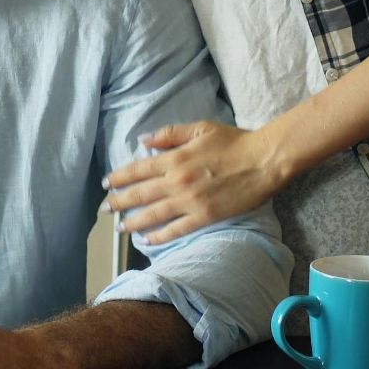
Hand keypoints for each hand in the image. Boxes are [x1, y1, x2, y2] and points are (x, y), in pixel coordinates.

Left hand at [103, 121, 284, 245]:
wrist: (263, 160)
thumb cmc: (234, 141)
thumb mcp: (200, 128)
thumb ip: (170, 134)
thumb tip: (144, 140)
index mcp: (174, 159)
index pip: (138, 170)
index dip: (119, 177)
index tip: (107, 183)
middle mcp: (177, 182)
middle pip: (139, 194)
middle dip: (118, 202)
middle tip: (105, 208)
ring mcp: (190, 202)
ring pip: (153, 214)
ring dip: (133, 221)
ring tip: (120, 227)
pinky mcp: (205, 217)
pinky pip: (176, 230)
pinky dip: (159, 236)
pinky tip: (147, 239)